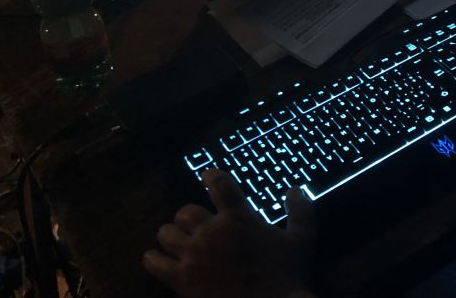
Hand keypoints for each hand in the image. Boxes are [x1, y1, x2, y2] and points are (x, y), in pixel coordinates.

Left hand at [143, 170, 315, 297]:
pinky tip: (156, 259)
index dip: (210, 176)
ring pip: (166, 233)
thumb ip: (300, 211)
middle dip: (189, 217)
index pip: (219, 184)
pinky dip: (153, 259)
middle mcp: (211, 231)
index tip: (207, 176)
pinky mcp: (180, 279)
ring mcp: (193, 255)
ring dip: (171, 235)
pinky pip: (154, 263)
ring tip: (177, 241)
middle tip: (195, 225)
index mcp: (238, 217)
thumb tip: (295, 190)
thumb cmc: (287, 276)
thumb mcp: (302, 240)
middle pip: (185, 211)